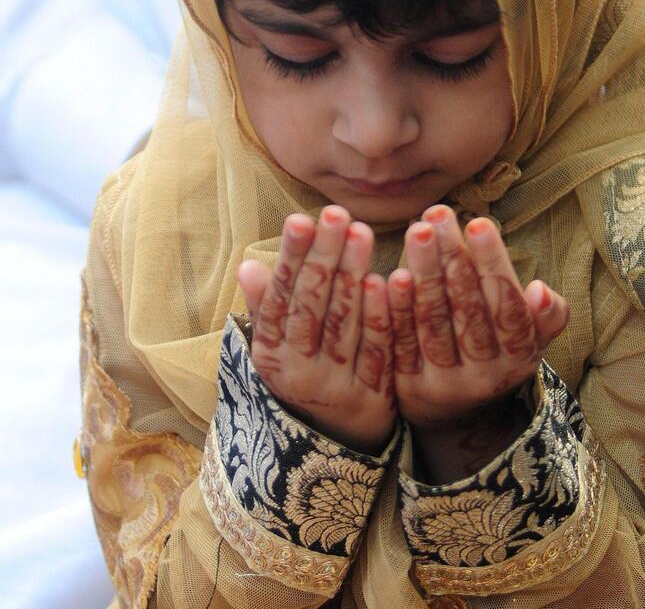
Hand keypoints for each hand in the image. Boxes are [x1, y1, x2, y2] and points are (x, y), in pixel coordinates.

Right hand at [237, 206, 395, 454]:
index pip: (279, 299)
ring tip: (360, 232)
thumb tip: (248, 265)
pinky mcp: (370, 397)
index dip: (290, 259)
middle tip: (337, 214)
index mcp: (270, 354)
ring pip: (342, 323)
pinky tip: (384, 281)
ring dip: (351, 275)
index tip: (300, 219)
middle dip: (324, 256)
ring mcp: (334, 385)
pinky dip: (378, 316)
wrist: (336, 443)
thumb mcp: (276, 348)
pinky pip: (375, 351)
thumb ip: (267, 307)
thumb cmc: (305, 377)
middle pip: (310, 306)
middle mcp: (297, 370)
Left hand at [387, 204, 568, 431]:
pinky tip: (391, 275)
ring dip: (424, 273)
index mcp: (518, 357)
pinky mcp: (408, 388)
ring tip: (417, 231)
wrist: (459, 416)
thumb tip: (540, 290)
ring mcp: (444, 384)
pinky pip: (402, 342)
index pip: (507, 306)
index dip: (492, 264)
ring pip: (434, 321)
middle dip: (452, 257)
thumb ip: (545, 317)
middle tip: (437, 214)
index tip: (478, 223)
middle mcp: (484, 375)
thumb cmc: (497, 355)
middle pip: (467, 309)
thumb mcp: (530, 341)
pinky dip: (398, 309)